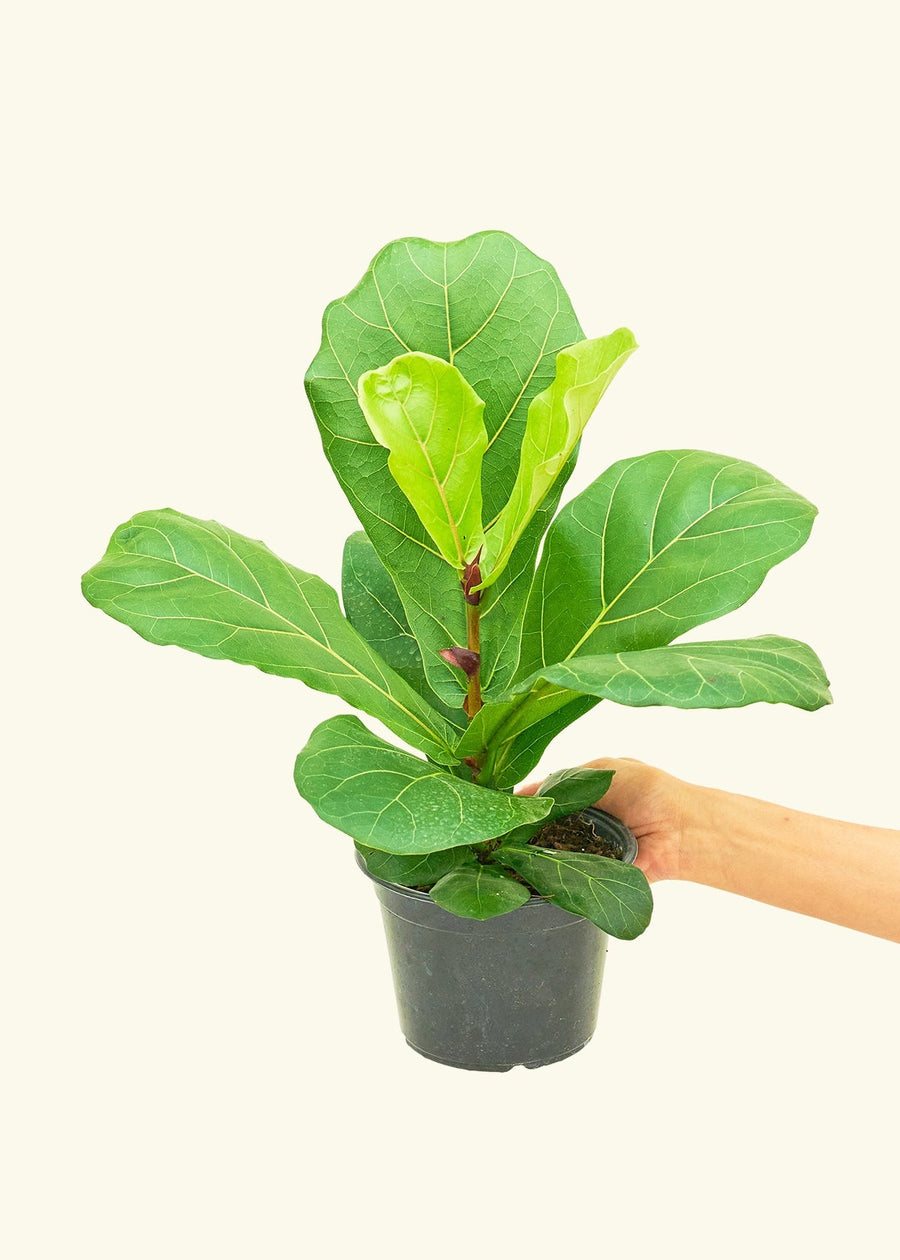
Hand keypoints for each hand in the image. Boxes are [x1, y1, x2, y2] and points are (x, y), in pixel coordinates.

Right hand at [520, 757, 692, 882]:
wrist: (680, 828)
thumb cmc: (646, 790)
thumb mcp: (601, 772)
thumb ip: (564, 782)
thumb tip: (526, 793)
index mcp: (589, 791)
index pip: (549, 797)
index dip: (528, 804)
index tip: (505, 810)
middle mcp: (589, 818)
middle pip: (548, 824)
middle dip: (529, 829)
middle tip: (505, 833)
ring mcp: (592, 846)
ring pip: (556, 850)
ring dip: (540, 850)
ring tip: (512, 850)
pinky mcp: (599, 872)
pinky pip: (573, 873)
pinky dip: (558, 871)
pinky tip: (535, 869)